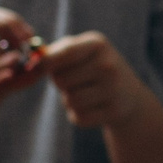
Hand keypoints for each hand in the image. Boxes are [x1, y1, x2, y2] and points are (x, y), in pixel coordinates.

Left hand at [40, 31, 158, 132]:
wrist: (129, 94)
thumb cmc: (94, 68)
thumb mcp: (82, 52)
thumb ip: (56, 52)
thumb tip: (33, 62)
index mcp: (98, 45)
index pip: (65, 53)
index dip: (46, 62)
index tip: (40, 67)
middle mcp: (108, 65)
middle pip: (61, 80)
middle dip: (61, 84)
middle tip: (74, 82)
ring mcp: (114, 89)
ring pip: (70, 101)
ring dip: (69, 101)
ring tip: (83, 94)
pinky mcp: (114, 111)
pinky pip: (79, 117)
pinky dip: (79, 115)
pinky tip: (92, 108)